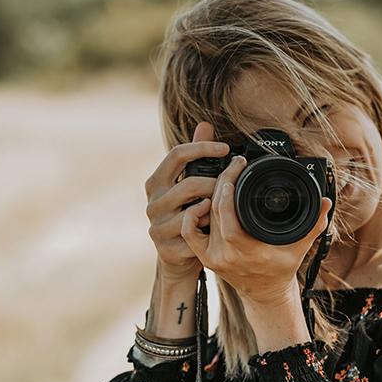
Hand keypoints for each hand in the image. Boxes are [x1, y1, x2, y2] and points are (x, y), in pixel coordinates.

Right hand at [144, 122, 229, 282]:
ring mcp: (157, 226)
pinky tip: (213, 229)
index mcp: (156, 182)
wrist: (177, 257)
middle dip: (215, 185)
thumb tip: (205, 125)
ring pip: (194, 211)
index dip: (202, 148)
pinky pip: (195, 234)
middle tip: (229, 188)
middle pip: (190, 184)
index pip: (176, 154)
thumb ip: (195, 157)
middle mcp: (153, 203)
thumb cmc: (186, 215)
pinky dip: (209, 230)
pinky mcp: (166, 248)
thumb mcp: (188, 185)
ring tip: (219, 211)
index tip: (225, 148)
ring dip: (213, 210)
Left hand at [181, 152, 332, 305]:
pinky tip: (205, 201)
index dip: (228, 192)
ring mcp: (213, 256)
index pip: (229, 220)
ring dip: (210, 195)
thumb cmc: (282, 268)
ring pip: (202, 218)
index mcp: (249, 252)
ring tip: (222, 180)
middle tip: (233, 166)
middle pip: (215, 212)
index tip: (238, 168)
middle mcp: (227, 255)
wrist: (265, 293)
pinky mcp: (205, 256)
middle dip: (222, 182)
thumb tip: (325, 201)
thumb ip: (314, 224)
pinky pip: (190, 233)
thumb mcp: (300, 246)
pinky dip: (193, 215)